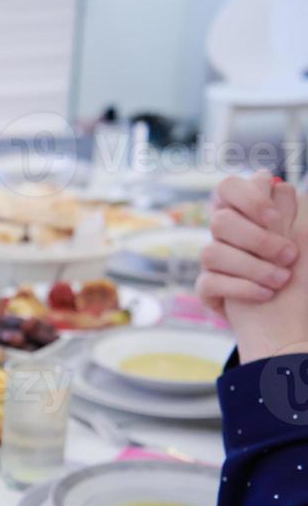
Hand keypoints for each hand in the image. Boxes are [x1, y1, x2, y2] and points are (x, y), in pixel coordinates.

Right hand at [222, 183, 307, 363]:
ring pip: (212, 251)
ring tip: (282, 280)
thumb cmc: (305, 277)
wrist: (296, 323)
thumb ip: (288, 208)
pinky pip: (210, 281)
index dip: (249, 198)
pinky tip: (266, 294)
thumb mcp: (304, 236)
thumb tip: (272, 182)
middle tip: (289, 256)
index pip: (228, 187)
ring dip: (254, 267)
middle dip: (258, 240)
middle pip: (219, 220)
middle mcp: (226, 234)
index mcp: (249, 214)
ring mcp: (214, 261)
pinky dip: (243, 288)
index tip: (275, 218)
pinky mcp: (207, 288)